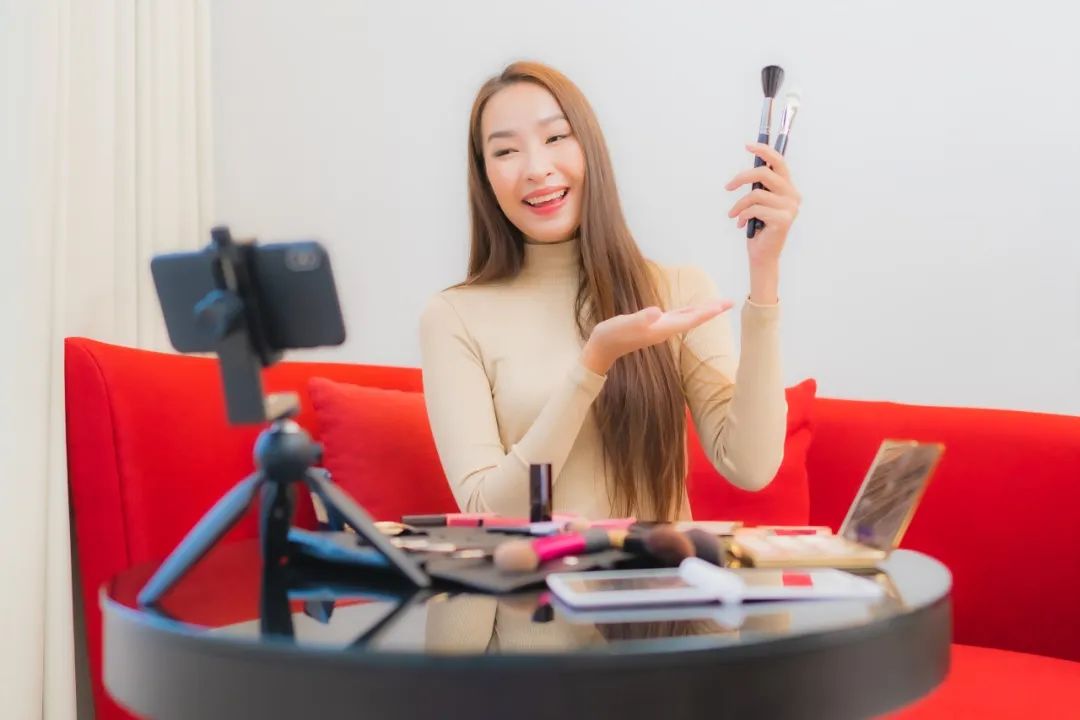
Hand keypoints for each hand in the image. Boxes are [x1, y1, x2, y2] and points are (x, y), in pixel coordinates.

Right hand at [581, 299, 733, 374]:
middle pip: (693, 318)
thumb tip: (658, 312)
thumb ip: (641, 319)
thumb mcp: (623, 324)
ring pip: (687, 318)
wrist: (602, 349)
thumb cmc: (610, 335)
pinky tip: (691, 309)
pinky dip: (688, 311)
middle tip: (730, 302)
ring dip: (702, 311)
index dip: (708, 311)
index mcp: (662, 328)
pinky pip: (677, 316)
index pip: (691, 319)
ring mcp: (660, 328)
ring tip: (717, 304)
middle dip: (711, 310)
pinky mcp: (653, 326)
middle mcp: (665, 329)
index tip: (724, 305)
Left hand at [725, 143, 801, 266]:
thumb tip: (748, 169)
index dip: (764, 151)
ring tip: (733, 214)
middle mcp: (793, 195)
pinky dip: (743, 215)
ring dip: (739, 205)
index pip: (779, 162)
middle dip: (742, 177)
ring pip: (756, 194)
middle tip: (728, 186)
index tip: (747, 146)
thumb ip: (760, 186)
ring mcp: (790, 208)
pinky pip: (755, 209)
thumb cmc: (759, 227)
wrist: (763, 254)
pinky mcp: (783, 220)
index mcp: (788, 188)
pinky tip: (742, 224)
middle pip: (765, 174)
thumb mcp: (759, 202)